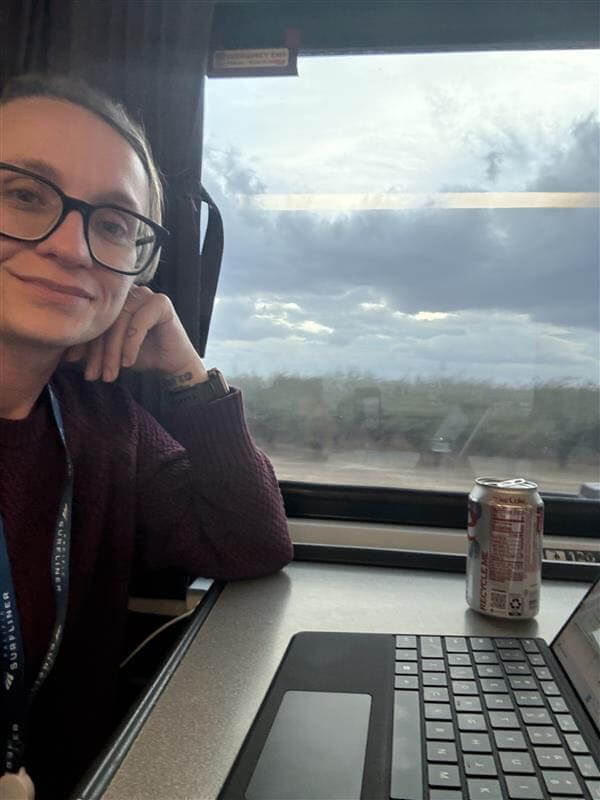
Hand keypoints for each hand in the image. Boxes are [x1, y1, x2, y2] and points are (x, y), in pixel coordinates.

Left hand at [63, 286, 208, 383]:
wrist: (172, 365)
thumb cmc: (140, 356)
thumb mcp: (110, 351)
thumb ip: (92, 346)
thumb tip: (63, 353)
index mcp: (112, 300)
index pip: (92, 318)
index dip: (82, 341)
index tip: (71, 362)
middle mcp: (127, 293)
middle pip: (105, 320)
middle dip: (97, 351)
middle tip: (92, 375)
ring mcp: (145, 294)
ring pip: (120, 322)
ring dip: (113, 351)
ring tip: (110, 374)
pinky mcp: (161, 302)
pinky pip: (140, 322)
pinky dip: (132, 344)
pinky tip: (129, 363)